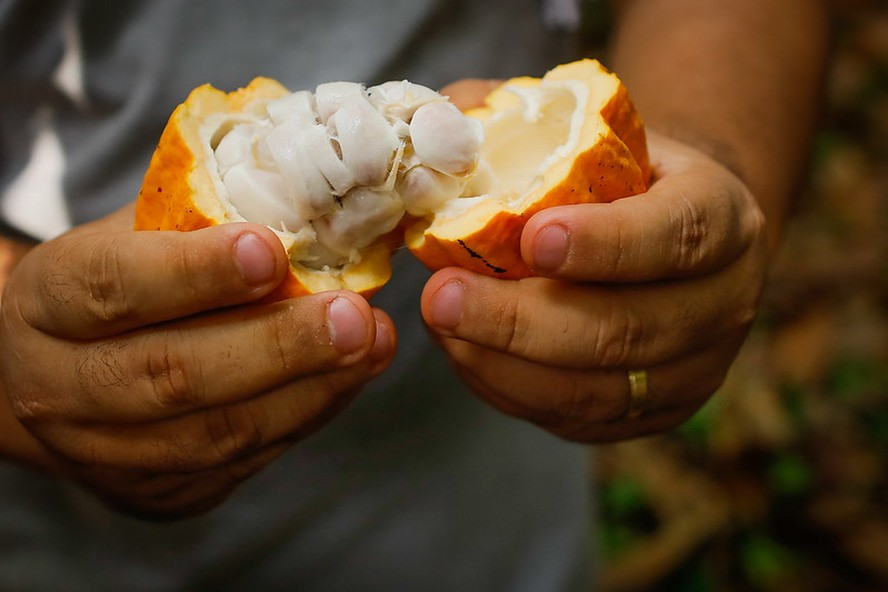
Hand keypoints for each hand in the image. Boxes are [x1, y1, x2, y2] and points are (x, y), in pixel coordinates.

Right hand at [0, 206, 395, 517]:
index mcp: (46, 303)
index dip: (193, 272)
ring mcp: (106, 455)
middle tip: (353, 316)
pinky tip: (351, 375)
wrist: (61, 375)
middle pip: (170, 376)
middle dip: (276, 346)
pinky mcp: (158, 493)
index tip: (270, 250)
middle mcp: (58, 389)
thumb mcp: (136, 236)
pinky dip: (307, 413)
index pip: (112, 288)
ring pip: (216, 434)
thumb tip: (313, 202)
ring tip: (371, 343)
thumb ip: (203, 221)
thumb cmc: (120, 283)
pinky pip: (244, 459)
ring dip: (309, 388)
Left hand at [421, 131, 767, 441]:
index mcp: (723, 217)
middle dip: (522, 321)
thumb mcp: (597, 131)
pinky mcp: (653, 413)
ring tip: (440, 322)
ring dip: (503, 362)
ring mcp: (694, 370)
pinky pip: (575, 418)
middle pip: (627, 329)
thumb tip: (439, 130)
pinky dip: (508, 388)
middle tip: (442, 296)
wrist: (672, 231)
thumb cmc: (621, 174)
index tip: (531, 239)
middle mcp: (723, 302)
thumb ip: (522, 120)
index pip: (675, 236)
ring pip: (596, 389)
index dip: (605, 244)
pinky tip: (464, 351)